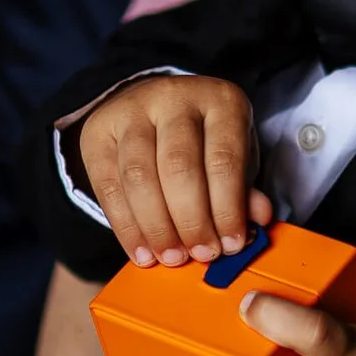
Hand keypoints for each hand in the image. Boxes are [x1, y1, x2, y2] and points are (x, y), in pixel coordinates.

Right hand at [79, 75, 272, 266]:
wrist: (152, 106)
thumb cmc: (204, 138)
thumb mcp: (233, 153)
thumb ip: (244, 187)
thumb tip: (258, 220)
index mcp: (219, 100)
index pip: (224, 159)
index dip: (227, 209)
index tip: (230, 245)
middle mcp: (174, 97)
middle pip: (179, 167)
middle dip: (191, 221)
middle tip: (200, 255)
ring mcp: (131, 111)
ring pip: (139, 177)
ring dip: (157, 228)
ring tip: (171, 257)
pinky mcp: (97, 132)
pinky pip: (107, 187)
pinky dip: (126, 228)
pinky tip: (142, 252)